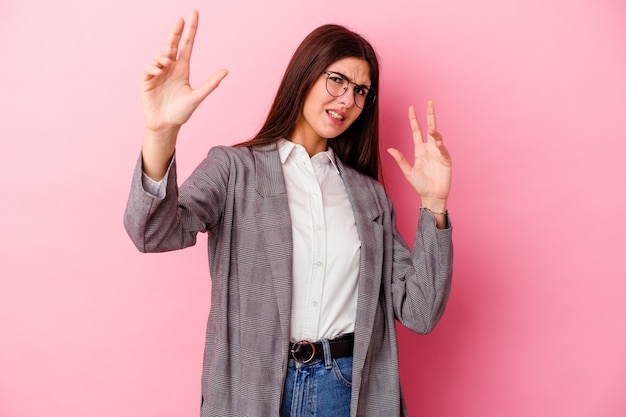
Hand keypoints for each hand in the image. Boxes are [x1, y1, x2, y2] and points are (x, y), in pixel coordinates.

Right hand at [141, 10, 228, 132]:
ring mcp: (158, 73)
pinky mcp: (147, 81)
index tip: (193, 14)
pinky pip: (149, 68)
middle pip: (172, 44)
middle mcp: (170, 68)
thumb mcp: (197, 97)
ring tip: (167, 64)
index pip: (187, 45)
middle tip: (180, 20)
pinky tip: (159, 73)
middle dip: (176, 31)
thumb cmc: (182, 112)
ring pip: (159, 54)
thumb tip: (227, 70)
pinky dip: (153, 68)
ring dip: (163, 56)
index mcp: (183, 69)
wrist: (166, 126)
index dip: (190, 30)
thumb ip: (211, 83)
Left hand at [387, 100, 451, 210]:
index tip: (411, 107)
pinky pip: (443, 150)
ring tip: (431, 130)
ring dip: (435, 132)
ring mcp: (438, 153)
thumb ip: (400, 160)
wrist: (431, 196)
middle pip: (430, 128)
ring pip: (437, 137)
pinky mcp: (446, 160)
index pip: (416, 131)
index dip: (414, 119)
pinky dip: (441, 146)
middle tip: (430, 102)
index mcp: (419, 150)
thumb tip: (389, 149)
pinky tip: (438, 143)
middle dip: (430, 115)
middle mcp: (429, 148)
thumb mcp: (408, 172)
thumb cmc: (420, 185)